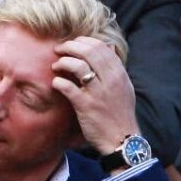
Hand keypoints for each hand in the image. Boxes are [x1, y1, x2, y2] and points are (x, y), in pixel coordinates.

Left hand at [52, 37, 137, 155]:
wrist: (121, 139)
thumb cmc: (119, 113)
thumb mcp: (125, 86)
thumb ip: (116, 67)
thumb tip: (109, 46)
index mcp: (119, 73)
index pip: (101, 47)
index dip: (83, 41)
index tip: (73, 43)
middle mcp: (110, 80)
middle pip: (88, 52)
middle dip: (70, 46)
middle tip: (59, 49)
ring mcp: (98, 92)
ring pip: (78, 66)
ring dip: (63, 62)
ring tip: (56, 66)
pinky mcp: (85, 106)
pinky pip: (69, 87)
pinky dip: (59, 82)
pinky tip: (56, 83)